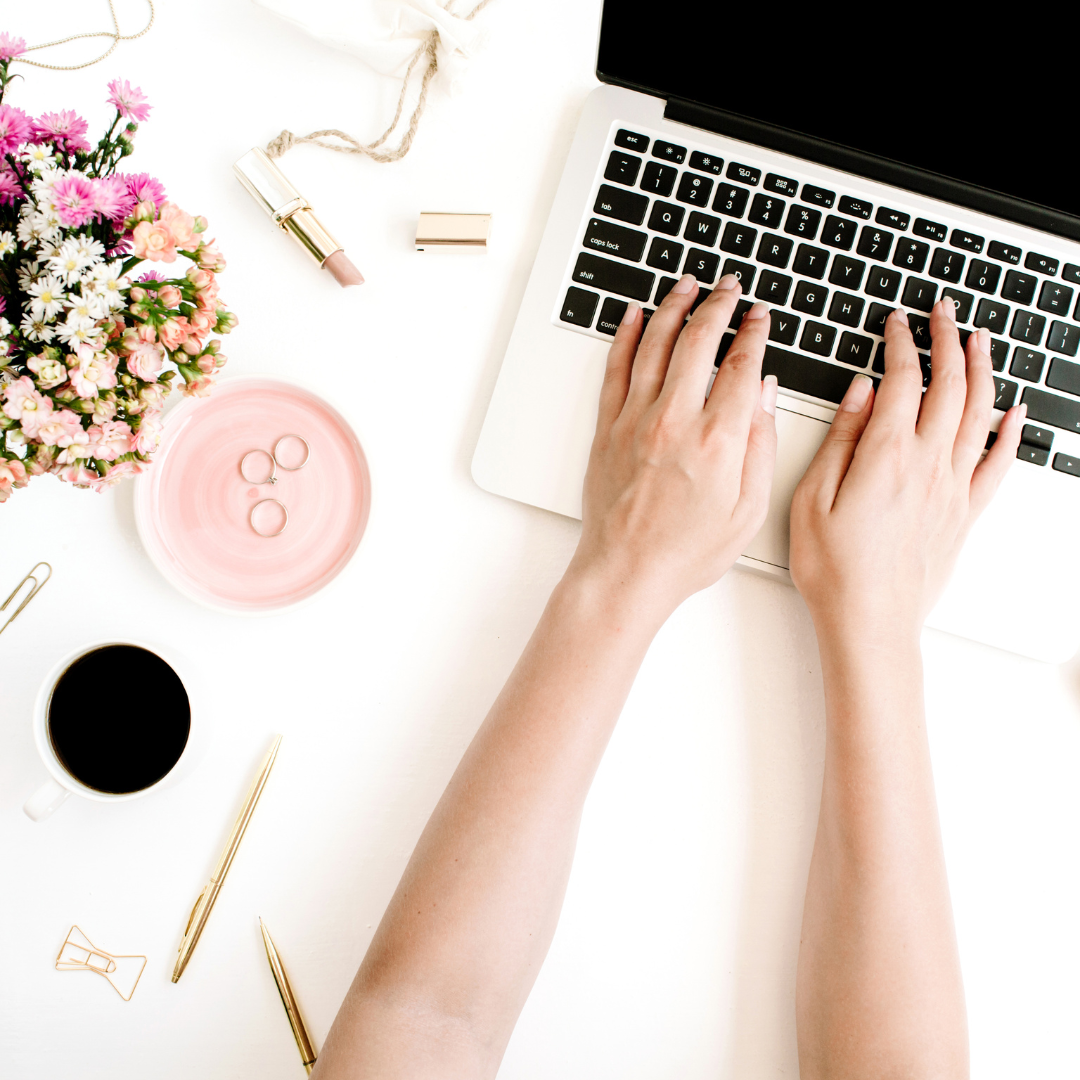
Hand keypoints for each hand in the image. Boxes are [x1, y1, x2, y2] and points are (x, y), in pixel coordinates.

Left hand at [568, 273, 778, 617]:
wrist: (627, 572)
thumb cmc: (686, 552)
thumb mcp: (748, 510)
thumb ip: (761, 447)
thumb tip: (764, 395)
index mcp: (718, 440)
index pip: (741, 365)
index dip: (753, 332)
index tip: (759, 316)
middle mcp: (675, 421)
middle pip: (698, 341)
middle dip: (718, 305)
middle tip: (729, 287)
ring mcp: (636, 421)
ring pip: (654, 344)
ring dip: (673, 307)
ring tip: (687, 285)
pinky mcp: (608, 429)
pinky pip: (616, 369)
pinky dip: (625, 336)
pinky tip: (634, 316)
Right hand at [789, 300, 1024, 645]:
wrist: (871, 622)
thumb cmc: (835, 569)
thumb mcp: (813, 498)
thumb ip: (841, 440)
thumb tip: (862, 395)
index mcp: (887, 457)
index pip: (903, 382)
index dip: (901, 345)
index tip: (897, 324)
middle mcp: (929, 466)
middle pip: (949, 387)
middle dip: (947, 342)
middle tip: (943, 314)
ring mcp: (952, 489)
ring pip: (979, 414)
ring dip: (982, 370)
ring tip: (979, 341)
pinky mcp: (964, 514)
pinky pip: (998, 465)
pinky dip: (1010, 434)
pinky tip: (1014, 414)